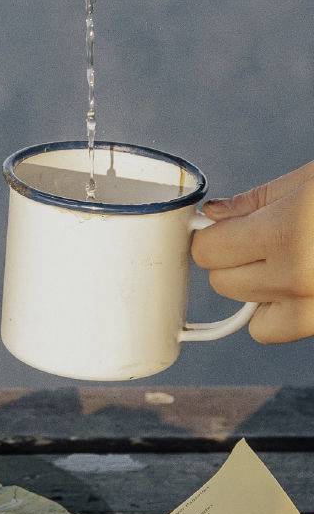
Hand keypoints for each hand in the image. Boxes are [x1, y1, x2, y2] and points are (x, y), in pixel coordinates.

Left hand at [191, 162, 313, 343]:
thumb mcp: (308, 182)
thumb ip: (256, 203)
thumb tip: (215, 216)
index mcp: (288, 233)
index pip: (209, 251)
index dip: (214, 237)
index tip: (225, 228)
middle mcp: (300, 278)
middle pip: (224, 284)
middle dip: (234, 262)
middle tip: (263, 240)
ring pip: (252, 320)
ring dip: (259, 294)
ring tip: (289, 263)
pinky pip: (283, 332)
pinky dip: (285, 314)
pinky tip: (304, 285)